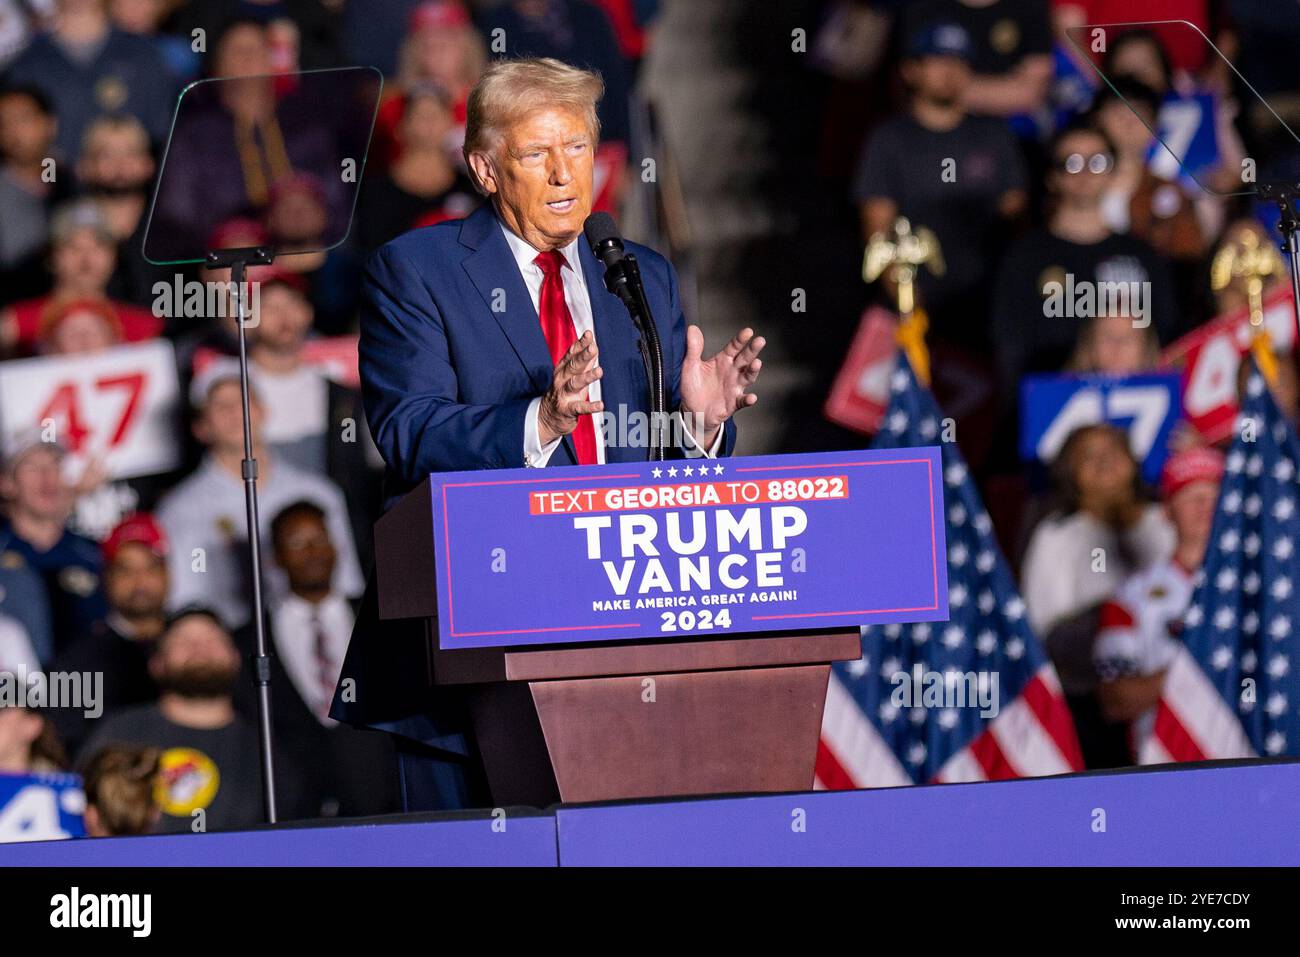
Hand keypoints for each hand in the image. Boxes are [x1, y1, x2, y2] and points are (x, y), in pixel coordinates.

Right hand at [538, 330, 603, 446]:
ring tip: (599, 371)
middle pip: (573, 366)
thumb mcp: (572, 375)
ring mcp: (563, 394)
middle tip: (593, 348)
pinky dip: (590, 406)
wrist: (547, 417)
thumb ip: (583, 362)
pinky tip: (601, 405)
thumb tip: (594, 346)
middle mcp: (561, 379)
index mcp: (563, 369)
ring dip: (587, 377)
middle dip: (583, 356)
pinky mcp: (567, 409)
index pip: (571, 353)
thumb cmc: (564, 393)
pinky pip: (579, 407)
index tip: (588, 333)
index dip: (580, 344)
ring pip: (575, 384)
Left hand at [679, 325, 764, 446]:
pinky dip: (748, 399)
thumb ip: (693, 348)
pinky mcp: (733, 403)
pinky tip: (751, 398)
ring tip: (756, 364)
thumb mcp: (690, 366)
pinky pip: (742, 401)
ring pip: (748, 377)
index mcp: (723, 360)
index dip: (741, 339)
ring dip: (753, 371)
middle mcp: (732, 372)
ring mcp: (734, 387)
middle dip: (752, 350)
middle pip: (745, 358)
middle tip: (760, 341)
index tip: (748, 331)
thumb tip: (692, 328)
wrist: (692, 411)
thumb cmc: (693, 387)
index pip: (734, 347)